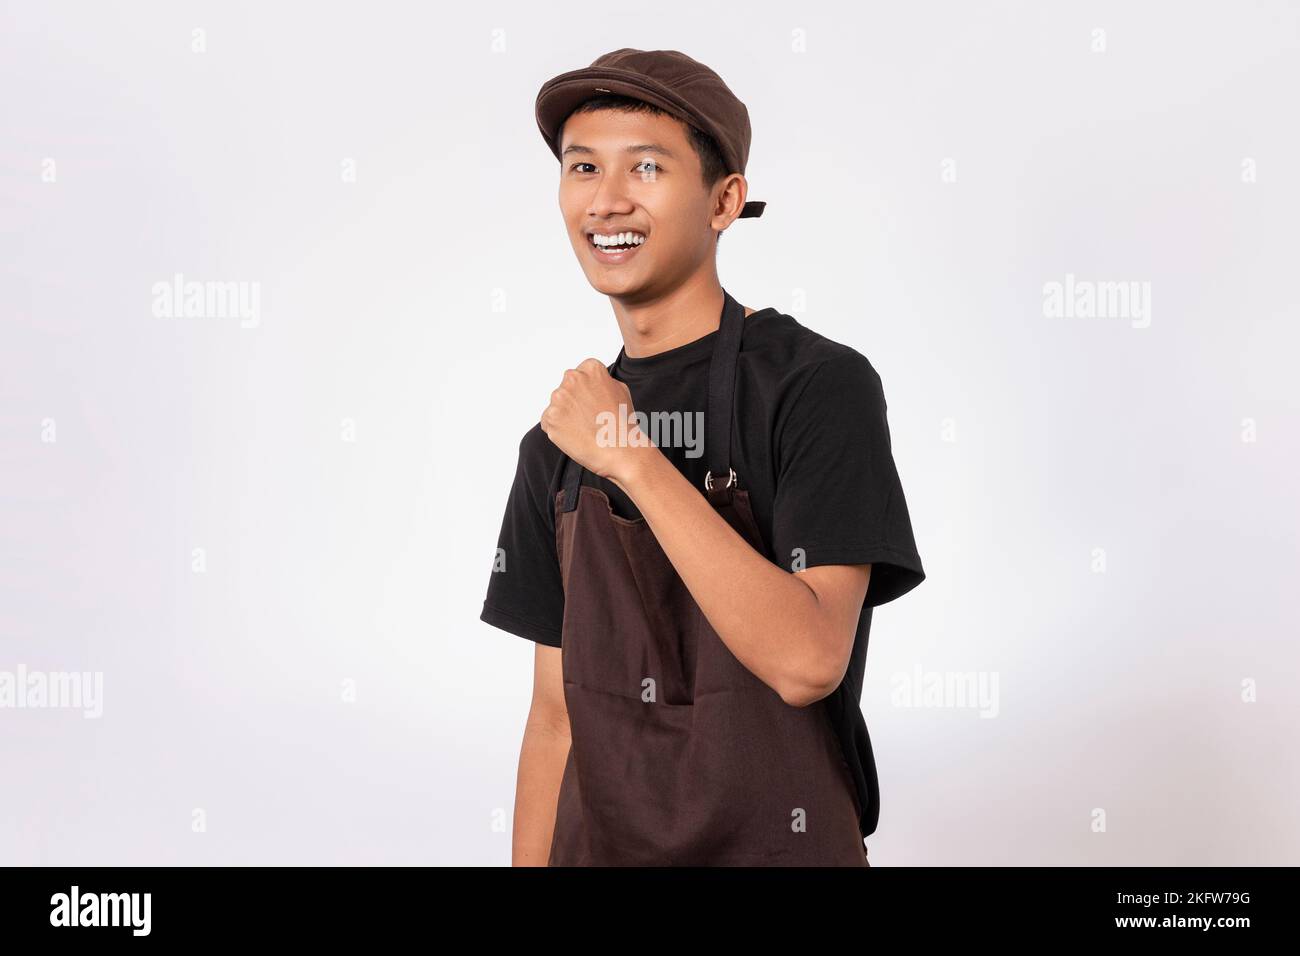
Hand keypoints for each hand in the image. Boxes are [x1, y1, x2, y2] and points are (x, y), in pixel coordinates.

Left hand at [540, 358, 652, 485]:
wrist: (619, 449)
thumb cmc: (622, 423)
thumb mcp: (621, 390)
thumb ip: (602, 381)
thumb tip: (592, 384)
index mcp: (591, 369)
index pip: (581, 374)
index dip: (587, 391)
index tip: (593, 402)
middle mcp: (572, 378)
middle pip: (566, 388)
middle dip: (574, 401)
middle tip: (588, 417)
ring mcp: (559, 398)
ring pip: (556, 405)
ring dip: (565, 415)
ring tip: (583, 428)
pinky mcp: (550, 417)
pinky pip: (548, 421)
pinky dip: (558, 429)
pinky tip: (574, 435)